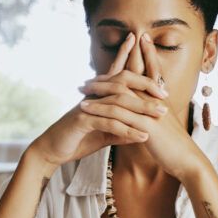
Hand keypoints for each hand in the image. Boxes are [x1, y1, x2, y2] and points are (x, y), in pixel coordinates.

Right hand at [28, 33, 167, 170]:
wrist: (52, 150)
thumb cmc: (77, 140)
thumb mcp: (104, 135)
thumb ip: (122, 130)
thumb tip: (142, 132)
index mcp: (99, 96)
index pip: (119, 75)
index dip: (136, 68)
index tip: (156, 69)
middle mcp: (94, 95)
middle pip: (123, 82)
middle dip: (145, 86)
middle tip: (165, 95)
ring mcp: (88, 106)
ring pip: (119, 102)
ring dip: (141, 108)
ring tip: (160, 115)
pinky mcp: (82, 120)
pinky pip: (109, 122)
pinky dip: (127, 129)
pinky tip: (142, 136)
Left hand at [77, 32, 206, 180]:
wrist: (187, 160)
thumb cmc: (176, 146)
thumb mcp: (166, 126)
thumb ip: (157, 114)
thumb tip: (149, 109)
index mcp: (162, 99)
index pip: (153, 70)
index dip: (147, 54)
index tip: (138, 38)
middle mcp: (156, 100)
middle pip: (132, 76)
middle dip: (111, 71)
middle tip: (90, 76)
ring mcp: (150, 111)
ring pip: (120, 93)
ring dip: (99, 89)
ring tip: (81, 89)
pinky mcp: (144, 125)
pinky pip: (117, 112)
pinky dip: (99, 107)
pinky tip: (84, 108)